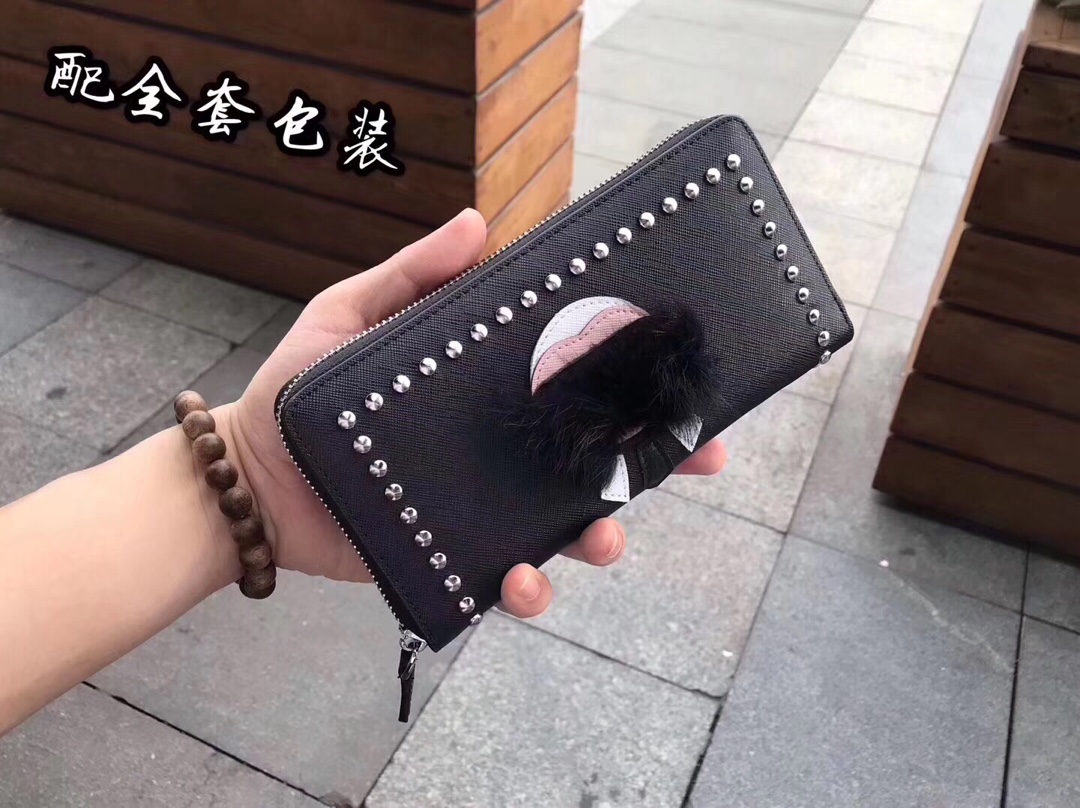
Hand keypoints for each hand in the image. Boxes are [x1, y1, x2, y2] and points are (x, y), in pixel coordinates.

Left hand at [224, 210, 726, 616]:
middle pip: (598, 458)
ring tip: (603, 535)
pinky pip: (507, 579)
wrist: (247, 473)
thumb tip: (480, 222)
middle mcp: (501, 452)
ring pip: (569, 528)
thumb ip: (412, 273)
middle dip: (657, 463)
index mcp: (490, 395)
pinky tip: (522, 579)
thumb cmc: (297, 386)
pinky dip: (529, 589)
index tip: (689, 382)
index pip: (580, 387)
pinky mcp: (454, 556)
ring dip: (603, 535)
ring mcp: (483, 506)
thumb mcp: (352, 313)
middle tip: (695, 457)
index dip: (639, 385)